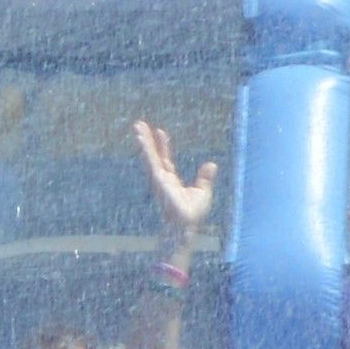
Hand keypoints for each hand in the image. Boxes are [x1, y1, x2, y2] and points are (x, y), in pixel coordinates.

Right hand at [129, 117, 217, 243]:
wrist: (186, 223)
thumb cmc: (192, 213)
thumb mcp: (203, 191)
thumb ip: (205, 178)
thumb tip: (212, 164)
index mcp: (171, 181)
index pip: (165, 160)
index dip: (163, 146)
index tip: (161, 132)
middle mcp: (162, 178)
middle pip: (154, 155)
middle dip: (148, 141)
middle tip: (140, 125)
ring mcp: (158, 178)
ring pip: (149, 156)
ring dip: (144, 141)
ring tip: (137, 126)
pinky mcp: (157, 178)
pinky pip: (151, 160)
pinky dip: (146, 149)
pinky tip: (141, 138)